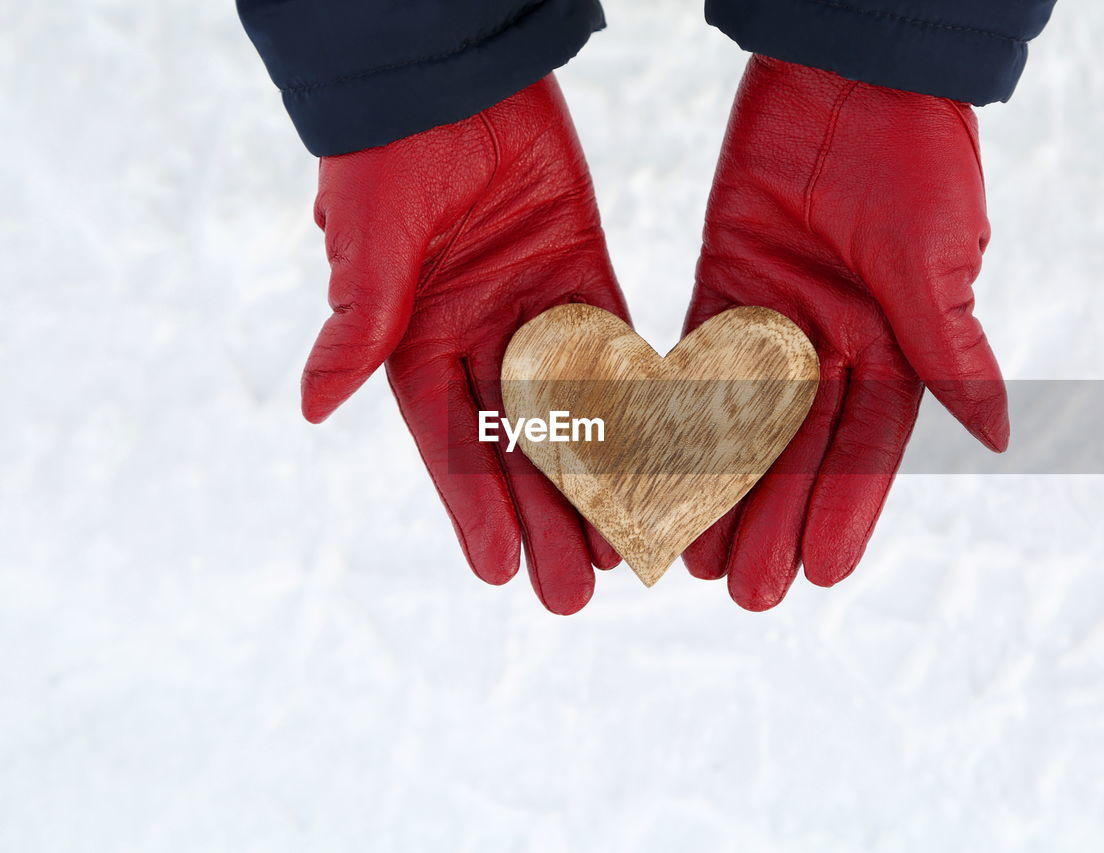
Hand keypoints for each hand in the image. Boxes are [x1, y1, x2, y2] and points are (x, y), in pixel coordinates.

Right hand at [303, 75, 629, 613]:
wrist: (446, 69)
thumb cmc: (387, 151)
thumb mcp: (369, 243)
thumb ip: (360, 324)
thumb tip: (311, 410)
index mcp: (413, 339)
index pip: (446, 441)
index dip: (473, 507)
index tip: (500, 571)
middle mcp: (475, 334)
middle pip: (517, 442)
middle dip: (547, 514)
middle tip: (578, 588)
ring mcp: (532, 306)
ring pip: (574, 406)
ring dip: (602, 473)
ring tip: (633, 540)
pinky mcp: (582, 267)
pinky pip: (615, 342)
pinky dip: (639, 394)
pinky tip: (666, 451)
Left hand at [682, 56, 1008, 609]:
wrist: (850, 70)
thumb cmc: (915, 155)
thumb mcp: (935, 258)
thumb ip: (948, 348)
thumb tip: (996, 436)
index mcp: (896, 343)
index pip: (870, 444)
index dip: (847, 506)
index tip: (824, 573)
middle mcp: (834, 341)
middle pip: (799, 446)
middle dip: (773, 515)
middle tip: (743, 588)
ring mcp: (773, 316)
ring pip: (741, 417)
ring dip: (717, 484)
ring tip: (690, 552)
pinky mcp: (720, 282)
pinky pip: (693, 359)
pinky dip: (674, 411)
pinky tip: (651, 466)